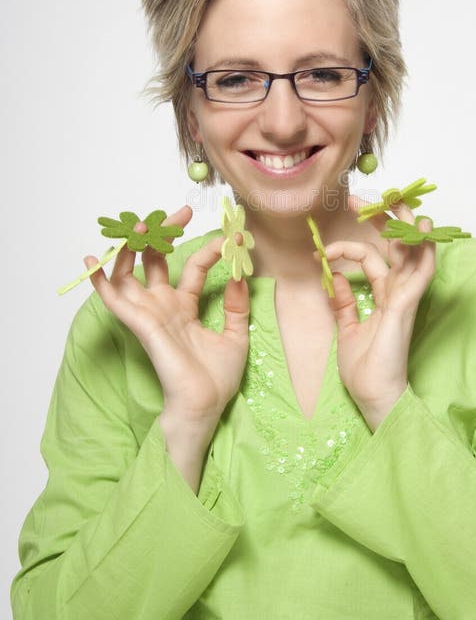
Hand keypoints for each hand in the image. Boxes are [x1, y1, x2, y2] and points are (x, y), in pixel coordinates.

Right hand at [85, 206, 248, 428]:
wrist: (205, 407)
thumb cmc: (216, 379)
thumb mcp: (236, 335)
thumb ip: (236, 305)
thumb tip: (239, 273)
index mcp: (184, 307)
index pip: (192, 268)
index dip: (208, 250)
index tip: (230, 237)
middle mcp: (163, 307)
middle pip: (154, 262)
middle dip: (163, 235)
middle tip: (181, 212)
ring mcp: (150, 315)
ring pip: (129, 274)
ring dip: (130, 248)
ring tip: (139, 224)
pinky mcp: (142, 325)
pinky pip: (115, 300)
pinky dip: (101, 281)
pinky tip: (92, 262)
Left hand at [321, 195, 435, 430]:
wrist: (374, 396)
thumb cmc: (364, 368)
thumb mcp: (346, 328)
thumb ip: (342, 303)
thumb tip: (334, 277)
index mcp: (384, 297)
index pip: (371, 258)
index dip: (348, 245)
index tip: (320, 249)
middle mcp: (398, 292)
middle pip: (396, 246)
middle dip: (381, 219)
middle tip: (359, 199)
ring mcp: (405, 298)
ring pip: (412, 252)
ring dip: (404, 224)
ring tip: (395, 199)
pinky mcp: (406, 306)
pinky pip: (420, 273)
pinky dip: (423, 250)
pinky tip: (420, 231)